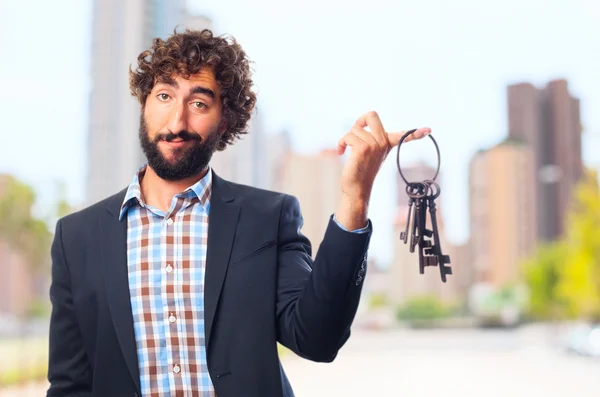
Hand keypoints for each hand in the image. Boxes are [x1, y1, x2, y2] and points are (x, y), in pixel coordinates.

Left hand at [334, 111, 430, 229]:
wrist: (356, 188)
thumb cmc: (361, 169)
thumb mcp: (370, 152)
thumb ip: (370, 138)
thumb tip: (360, 124)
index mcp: (388, 144)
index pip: (404, 136)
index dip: (415, 133)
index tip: (428, 130)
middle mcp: (383, 143)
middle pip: (372, 115)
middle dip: (360, 120)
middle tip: (356, 131)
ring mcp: (374, 145)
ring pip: (354, 129)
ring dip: (347, 138)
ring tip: (347, 149)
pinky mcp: (363, 148)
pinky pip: (348, 136)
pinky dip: (342, 143)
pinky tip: (341, 152)